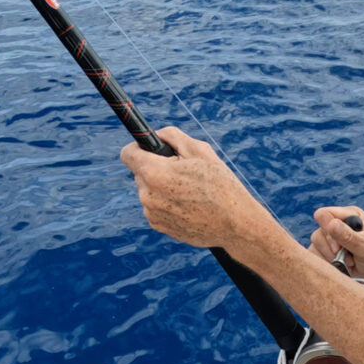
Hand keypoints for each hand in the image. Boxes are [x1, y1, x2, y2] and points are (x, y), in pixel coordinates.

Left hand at [119, 127, 268, 248]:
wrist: (236, 224)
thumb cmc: (221, 185)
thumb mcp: (200, 150)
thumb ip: (172, 136)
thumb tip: (156, 136)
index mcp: (155, 173)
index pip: (127, 153)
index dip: (138, 147)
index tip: (150, 148)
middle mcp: (147, 195)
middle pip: (141, 172)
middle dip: (156, 168)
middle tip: (183, 172)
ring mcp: (152, 214)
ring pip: (149, 191)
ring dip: (163, 187)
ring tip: (191, 192)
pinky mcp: (159, 227)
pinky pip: (156, 207)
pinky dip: (168, 204)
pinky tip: (190, 206)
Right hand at [309, 206, 363, 281]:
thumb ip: (347, 236)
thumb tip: (330, 223)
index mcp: (350, 214)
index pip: (325, 214)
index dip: (327, 230)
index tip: (338, 247)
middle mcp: (339, 223)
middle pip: (319, 232)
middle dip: (332, 249)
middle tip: (348, 258)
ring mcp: (332, 237)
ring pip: (316, 244)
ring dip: (330, 257)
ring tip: (348, 262)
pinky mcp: (326, 249)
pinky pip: (315, 254)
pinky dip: (326, 263)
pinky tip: (340, 266)